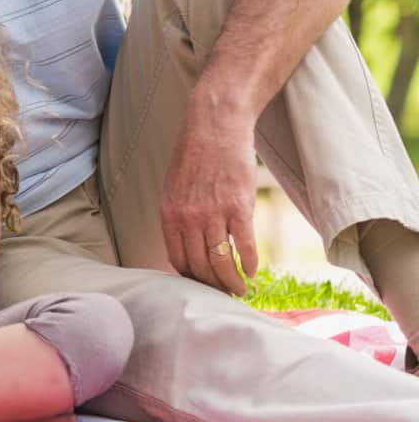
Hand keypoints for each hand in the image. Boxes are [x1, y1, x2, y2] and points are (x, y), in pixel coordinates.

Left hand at [160, 105, 258, 295]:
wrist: (215, 127)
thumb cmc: (194, 157)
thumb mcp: (173, 188)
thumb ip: (177, 217)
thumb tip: (184, 246)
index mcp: (169, 214)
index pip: (178, 260)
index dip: (191, 279)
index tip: (203, 286)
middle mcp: (188, 218)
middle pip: (200, 267)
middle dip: (213, 286)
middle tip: (225, 294)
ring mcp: (213, 214)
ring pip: (221, 262)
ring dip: (232, 282)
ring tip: (240, 289)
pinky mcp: (239, 207)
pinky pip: (245, 246)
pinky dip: (250, 263)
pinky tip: (253, 270)